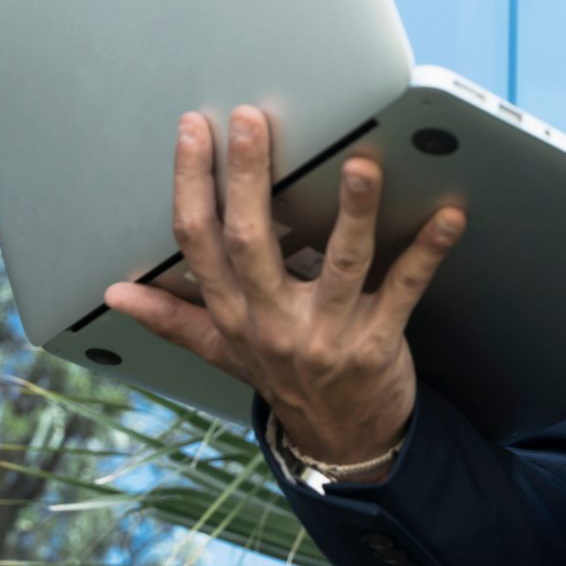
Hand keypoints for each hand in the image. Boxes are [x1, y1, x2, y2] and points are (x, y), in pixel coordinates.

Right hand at [102, 105, 466, 464]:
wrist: (343, 444)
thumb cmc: (286, 382)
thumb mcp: (224, 352)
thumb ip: (173, 318)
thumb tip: (117, 292)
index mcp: (234, 314)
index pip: (198, 243)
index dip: (190, 184)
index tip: (193, 130)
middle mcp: (272, 323)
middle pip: (252, 242)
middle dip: (246, 179)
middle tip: (251, 121)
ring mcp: (327, 334)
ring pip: (339, 264)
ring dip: (352, 211)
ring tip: (360, 163)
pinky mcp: (378, 343)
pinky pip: (405, 289)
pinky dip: (428, 251)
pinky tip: (449, 216)